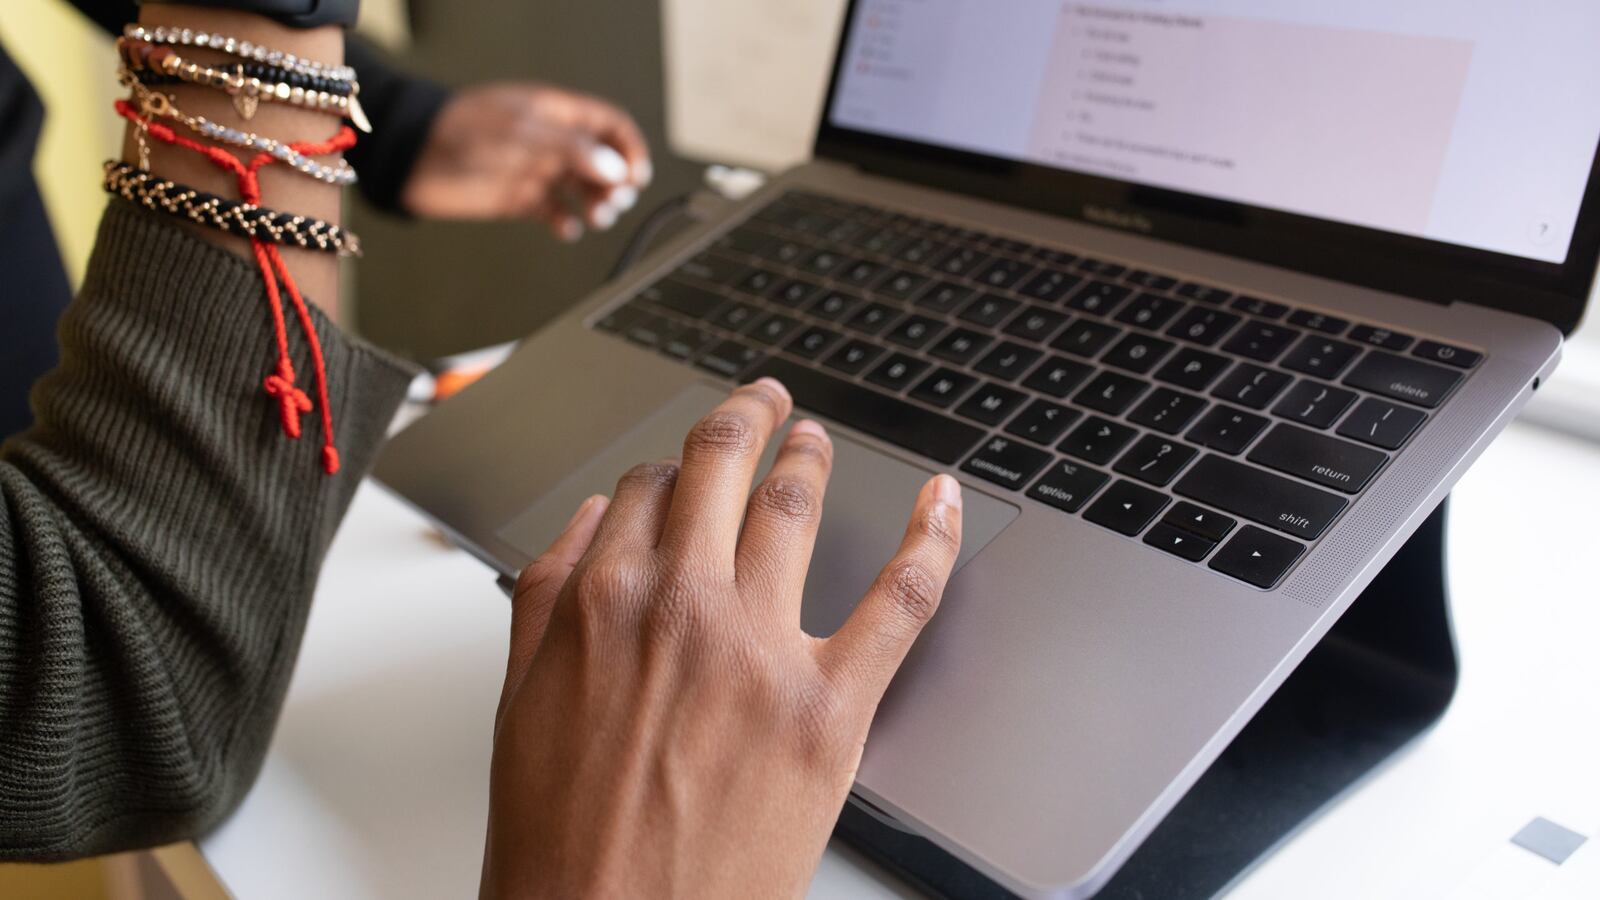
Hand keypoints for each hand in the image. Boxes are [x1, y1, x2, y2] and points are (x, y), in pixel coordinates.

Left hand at [402, 82, 650, 240]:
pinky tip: (565, 228)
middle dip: (616, 182)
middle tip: (612, 201)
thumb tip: (614, 168)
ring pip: (583, 189)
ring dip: (596, 204)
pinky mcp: (519, 198)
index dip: (628, 148)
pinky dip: (566, 222)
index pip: (609, 126)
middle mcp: (551, 142)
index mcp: (556, 114)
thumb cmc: (459, 130)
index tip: (635, 175)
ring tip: (596, 217)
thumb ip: (570, 149)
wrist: (413, 156)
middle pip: (603, 161)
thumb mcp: (521, 133)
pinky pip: (555, 211)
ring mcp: (536, 170)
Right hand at [481, 379, 963, 897]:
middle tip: (766, 400)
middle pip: (723, 467)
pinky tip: (941, 501)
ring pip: (795, 507)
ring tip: (816, 439)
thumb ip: (547, 597)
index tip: (689, 466)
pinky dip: (932, 537)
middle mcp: (680, 606)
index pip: (648, 488)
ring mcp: (759, 650)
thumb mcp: (519, 703)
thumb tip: (588, 524)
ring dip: (810, 455)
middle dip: (747, 417)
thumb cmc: (562, 842)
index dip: (675, 468)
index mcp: (600, 600)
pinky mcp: (828, 707)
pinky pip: (901, 595)